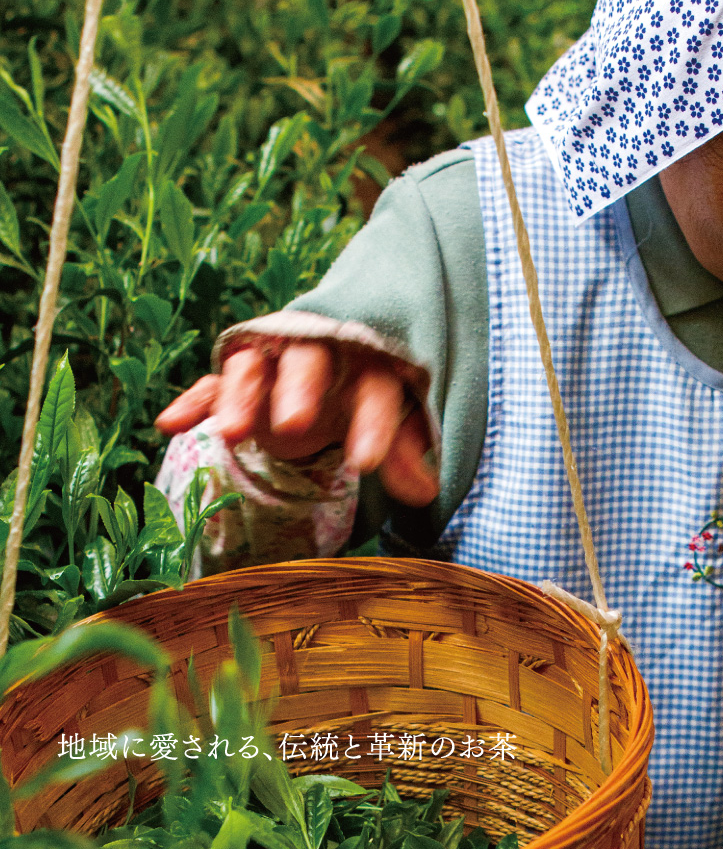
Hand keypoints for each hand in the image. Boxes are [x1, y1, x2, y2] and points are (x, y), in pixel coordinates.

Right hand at [155, 341, 438, 506]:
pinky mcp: (240, 375)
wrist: (331, 374)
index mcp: (368, 364)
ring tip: (230, 434)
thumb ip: (405, 452)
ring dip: (240, 396)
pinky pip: (212, 382)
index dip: (373, 424)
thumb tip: (426, 492)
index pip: (375, 389)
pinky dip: (193, 400)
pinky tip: (171, 424)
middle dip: (301, 390)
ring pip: (254, 368)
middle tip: (294, 427)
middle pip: (310, 362)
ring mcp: (274, 363)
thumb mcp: (394, 424)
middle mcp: (321, 356)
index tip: (366, 462)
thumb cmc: (365, 402)